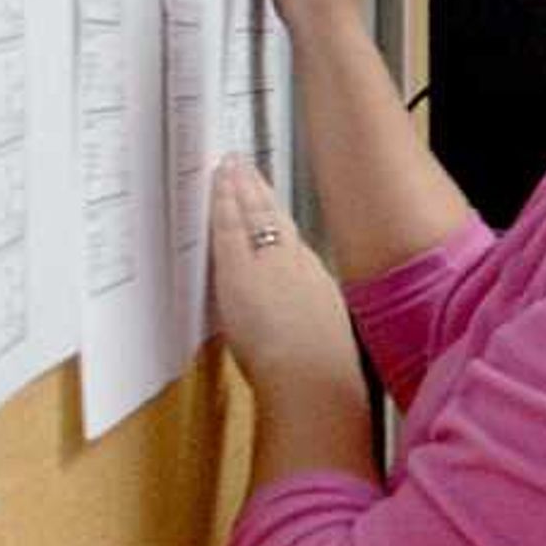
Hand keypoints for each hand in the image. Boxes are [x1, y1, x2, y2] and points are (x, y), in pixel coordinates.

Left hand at [208, 158, 358, 403]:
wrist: (313, 380)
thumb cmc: (322, 370)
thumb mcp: (326, 334)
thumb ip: (308, 313)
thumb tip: (300, 312)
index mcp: (314, 279)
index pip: (290, 236)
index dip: (275, 211)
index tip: (265, 195)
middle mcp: (295, 263)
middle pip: (272, 218)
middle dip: (257, 190)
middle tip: (242, 165)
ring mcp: (267, 264)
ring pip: (252, 216)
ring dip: (239, 188)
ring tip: (228, 166)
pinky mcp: (241, 272)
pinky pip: (231, 228)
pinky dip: (226, 204)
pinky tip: (219, 188)